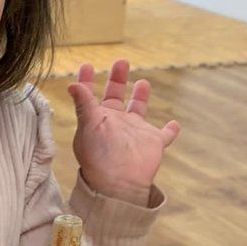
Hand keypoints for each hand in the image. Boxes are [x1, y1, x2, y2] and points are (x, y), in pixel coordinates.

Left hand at [68, 59, 179, 199]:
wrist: (119, 183)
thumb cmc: (99, 157)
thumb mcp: (88, 126)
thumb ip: (83, 104)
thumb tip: (72, 84)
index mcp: (97, 119)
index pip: (90, 95)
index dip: (87, 80)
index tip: (86, 65)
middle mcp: (116, 124)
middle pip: (116, 96)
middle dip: (117, 79)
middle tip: (121, 62)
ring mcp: (135, 133)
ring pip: (138, 111)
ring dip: (141, 97)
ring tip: (143, 82)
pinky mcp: (153, 143)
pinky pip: (165, 135)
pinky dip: (170, 130)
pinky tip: (174, 124)